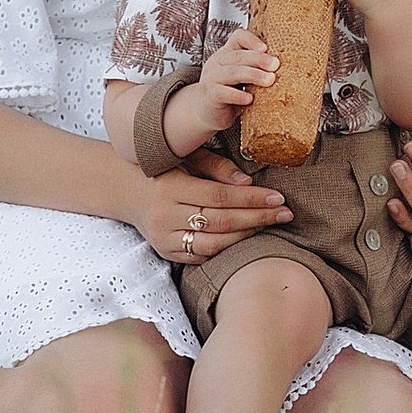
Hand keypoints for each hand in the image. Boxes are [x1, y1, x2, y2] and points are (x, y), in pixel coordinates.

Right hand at [139, 153, 291, 265]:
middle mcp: (164, 216)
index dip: (251, 199)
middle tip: (286, 213)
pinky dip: (227, 249)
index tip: (279, 197)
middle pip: (220, 221)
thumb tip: (247, 183)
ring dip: (246, 235)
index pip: (219, 196)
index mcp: (170, 187)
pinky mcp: (166, 252)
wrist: (126, 190)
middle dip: (257, 217)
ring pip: (213, 244)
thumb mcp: (187, 157)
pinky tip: (247, 238)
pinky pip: (201, 256)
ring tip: (270, 225)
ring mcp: (164, 238)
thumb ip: (217, 167)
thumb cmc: (164, 167)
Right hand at [166, 36, 269, 158]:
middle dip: (259, 59)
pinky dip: (237, 95)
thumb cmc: (230, 91)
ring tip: (269, 80)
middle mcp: (218, 61)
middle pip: (239, 55)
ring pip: (233, 72)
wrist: (206, 112)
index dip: (252, 40)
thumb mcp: (243, 76)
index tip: (267, 48)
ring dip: (253, 75)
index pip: (238, 37)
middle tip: (276, 65)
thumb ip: (256, 68)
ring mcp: (212, 77)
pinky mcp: (210, 95)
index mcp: (228, 52)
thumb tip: (283, 67)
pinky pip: (223, 92)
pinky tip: (249, 99)